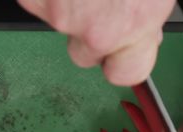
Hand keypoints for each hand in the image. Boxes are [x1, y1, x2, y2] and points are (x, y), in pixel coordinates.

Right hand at [18, 0, 174, 85]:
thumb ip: (146, 17)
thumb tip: (140, 33)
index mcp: (135, 26)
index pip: (125, 74)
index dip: (122, 59)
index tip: (121, 49)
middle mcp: (96, 30)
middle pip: (84, 54)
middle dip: (88, 31)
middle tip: (97, 0)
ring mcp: (59, 14)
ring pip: (57, 23)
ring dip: (66, 5)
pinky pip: (35, 2)